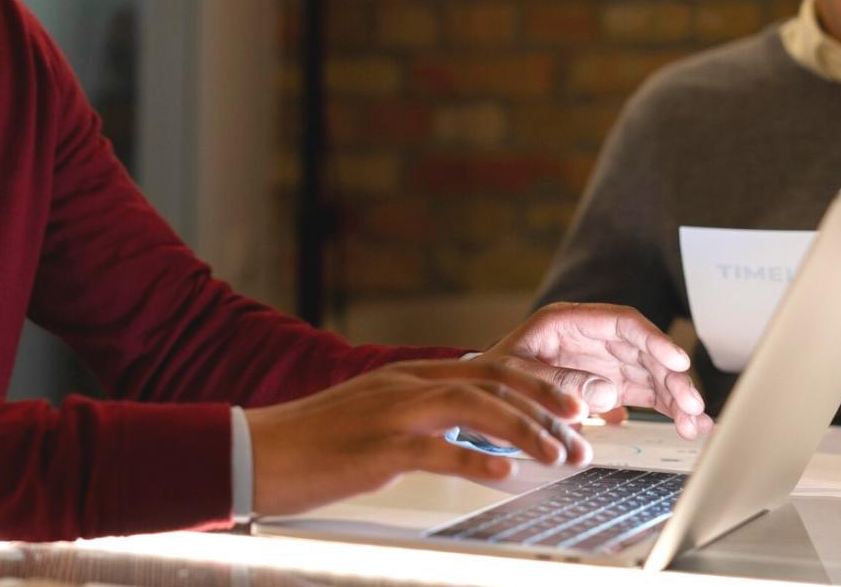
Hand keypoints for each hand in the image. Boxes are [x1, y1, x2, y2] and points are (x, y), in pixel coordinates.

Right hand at [245, 358, 589, 515]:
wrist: (257, 449)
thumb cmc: (313, 442)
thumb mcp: (375, 416)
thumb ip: (421, 418)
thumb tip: (467, 436)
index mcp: (409, 377)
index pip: (488, 367)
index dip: (537, 382)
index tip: (572, 402)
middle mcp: (407, 385)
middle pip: (493, 380)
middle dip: (545, 402)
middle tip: (582, 427)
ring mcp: (393, 413)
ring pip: (475, 407)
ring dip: (525, 430)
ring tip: (557, 454)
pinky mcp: (378, 447)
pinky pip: (436, 450)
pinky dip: (474, 459)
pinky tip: (503, 474)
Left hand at [474, 303, 712, 439]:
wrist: (476, 398)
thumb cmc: (490, 378)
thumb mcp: (515, 375)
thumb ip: (558, 381)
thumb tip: (607, 393)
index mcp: (566, 321)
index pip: (621, 322)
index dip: (653, 339)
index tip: (677, 361)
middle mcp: (590, 338)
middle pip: (643, 350)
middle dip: (672, 377)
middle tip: (692, 407)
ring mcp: (600, 362)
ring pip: (650, 373)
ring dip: (675, 397)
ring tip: (695, 425)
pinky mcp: (605, 386)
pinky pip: (643, 393)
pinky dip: (664, 409)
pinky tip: (684, 426)